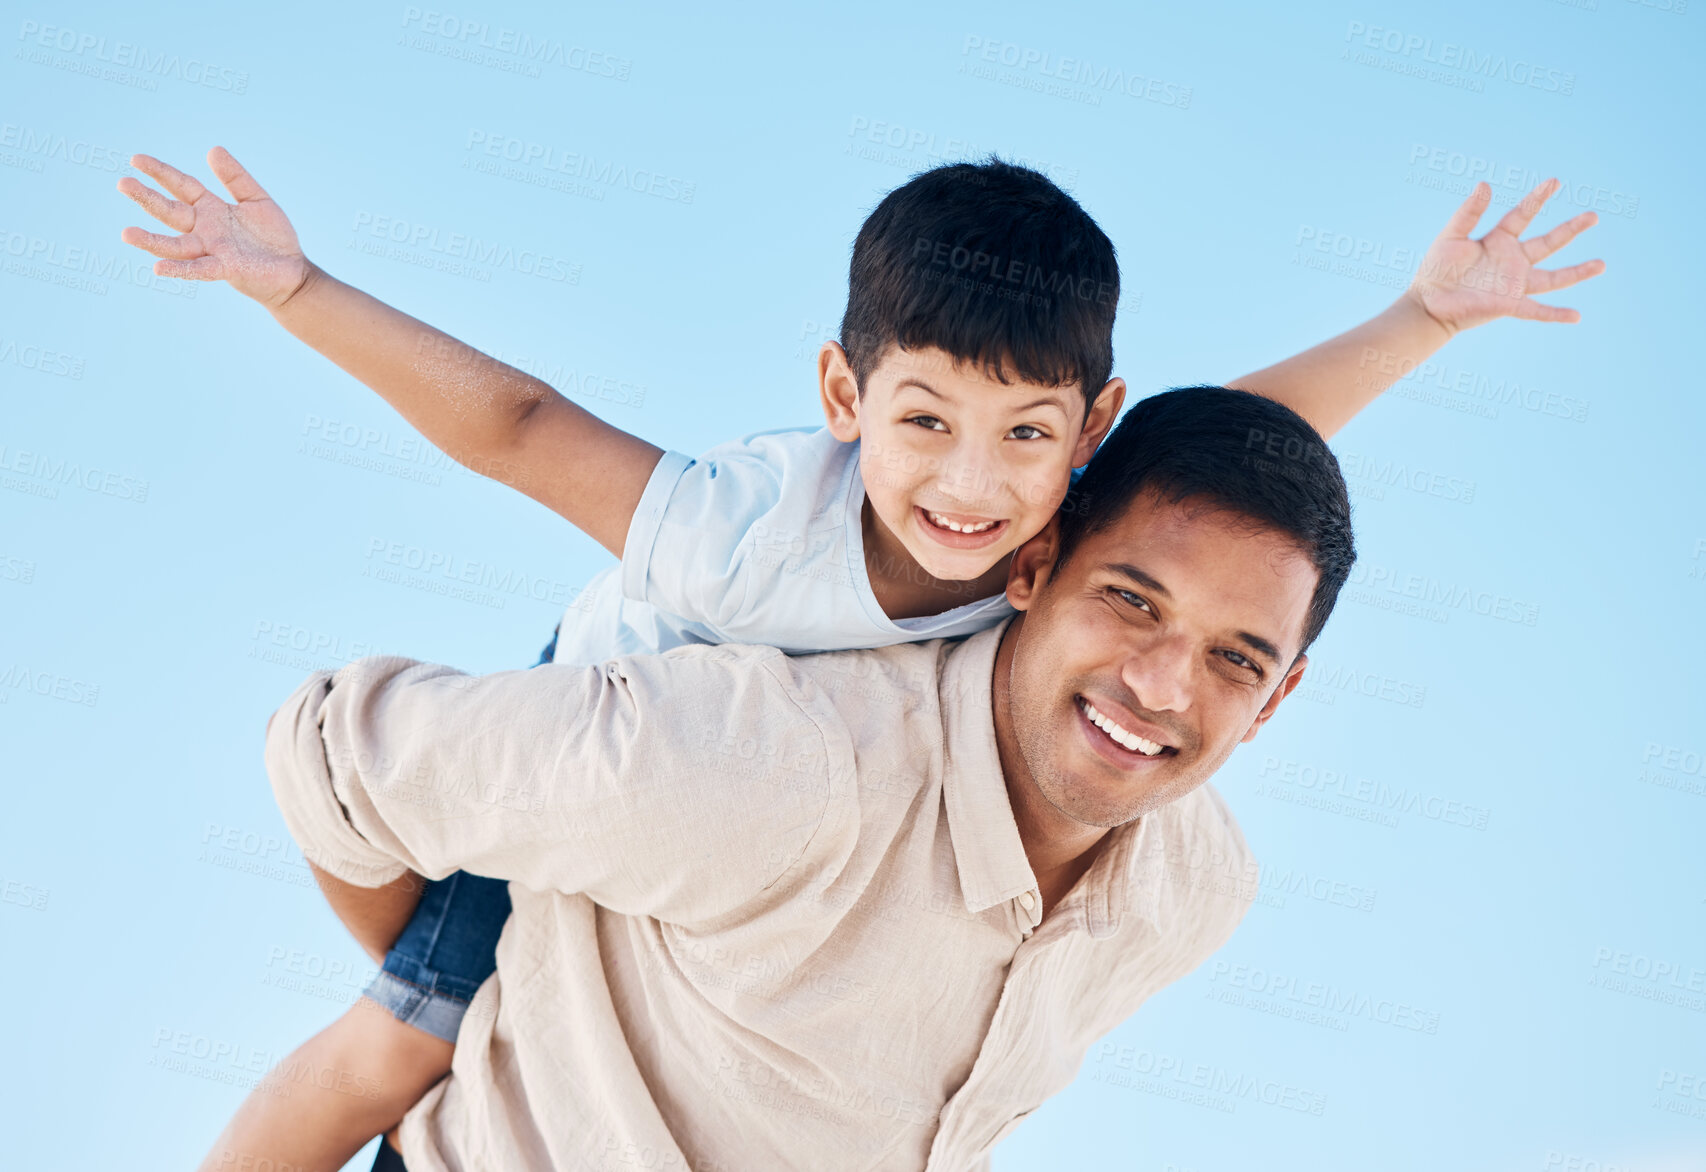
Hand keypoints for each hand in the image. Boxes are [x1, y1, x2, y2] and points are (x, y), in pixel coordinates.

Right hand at [118, 147, 311, 309]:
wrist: (292, 271)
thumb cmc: (273, 237)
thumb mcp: (257, 199)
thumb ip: (236, 178)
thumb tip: (212, 149)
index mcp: (212, 209)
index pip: (181, 187)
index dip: (161, 173)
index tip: (136, 159)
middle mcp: (205, 230)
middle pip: (171, 212)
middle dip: (147, 198)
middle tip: (122, 183)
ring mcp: (213, 250)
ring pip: (176, 245)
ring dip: (151, 241)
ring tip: (127, 233)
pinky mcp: (226, 269)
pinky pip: (199, 269)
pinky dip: (179, 269)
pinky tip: (157, 268)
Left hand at [1407, 178, 1605, 335]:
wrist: (1427, 303)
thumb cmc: (1436, 269)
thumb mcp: (1451, 235)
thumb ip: (1469, 212)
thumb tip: (1485, 184)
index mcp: (1498, 241)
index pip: (1523, 215)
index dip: (1538, 198)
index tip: (1555, 181)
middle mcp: (1512, 261)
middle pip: (1548, 243)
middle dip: (1571, 229)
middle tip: (1594, 216)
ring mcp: (1514, 284)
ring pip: (1553, 277)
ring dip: (1577, 272)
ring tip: (1602, 264)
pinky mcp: (1509, 304)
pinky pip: (1537, 310)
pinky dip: (1556, 314)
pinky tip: (1576, 316)